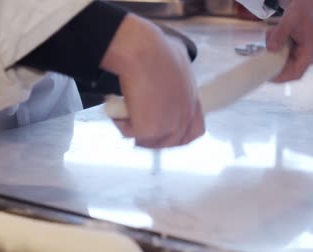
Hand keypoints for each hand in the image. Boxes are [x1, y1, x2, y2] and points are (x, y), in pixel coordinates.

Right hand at [100, 14, 204, 147]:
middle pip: (170, 142)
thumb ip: (178, 75)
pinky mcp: (149, 130)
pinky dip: (120, 121)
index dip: (178, 135)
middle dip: (152, 137)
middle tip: (135, 124)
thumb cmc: (156, 48)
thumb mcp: (180, 61)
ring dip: (134, 128)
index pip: (195, 131)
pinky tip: (117, 105)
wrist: (143, 51)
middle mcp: (185, 117)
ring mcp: (168, 126)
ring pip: (148, 141)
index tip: (163, 130)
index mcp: (193, 102)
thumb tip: (171, 68)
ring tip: (124, 110)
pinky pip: (129, 132)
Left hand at [266, 0, 312, 81]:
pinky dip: (275, 46)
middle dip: (274, 59)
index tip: (268, 77)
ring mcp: (303, 55)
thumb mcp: (289, 21)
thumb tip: (271, 48)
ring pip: (283, 61)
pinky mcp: (297, 52)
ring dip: (273, 49)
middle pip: (288, 68)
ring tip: (273, 32)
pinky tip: (275, 32)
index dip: (281, 78)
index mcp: (311, 53)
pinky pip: (283, 55)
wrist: (307, 5)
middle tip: (265, 47)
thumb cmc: (302, 12)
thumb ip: (280, 35)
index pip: (296, 73)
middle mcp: (309, 57)